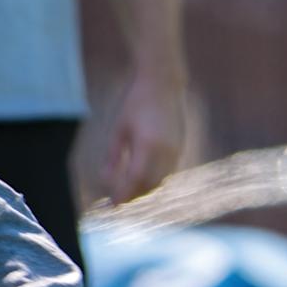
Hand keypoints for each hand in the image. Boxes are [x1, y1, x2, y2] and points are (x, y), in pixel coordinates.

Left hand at [97, 75, 186, 204]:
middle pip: (150, 184)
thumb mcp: (119, 128)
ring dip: (145, 188)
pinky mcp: (180, 147)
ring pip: (160, 180)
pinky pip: (168, 171)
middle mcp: (166, 151)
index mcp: (148, 145)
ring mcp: (176, 150)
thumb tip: (106, 179)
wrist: (163, 83)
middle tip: (118, 199)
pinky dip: (154, 178)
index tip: (113, 203)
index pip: (136, 179)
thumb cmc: (135, 102)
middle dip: (134, 195)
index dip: (124, 193)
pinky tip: (142, 176)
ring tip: (128, 189)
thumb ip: (113, 156)